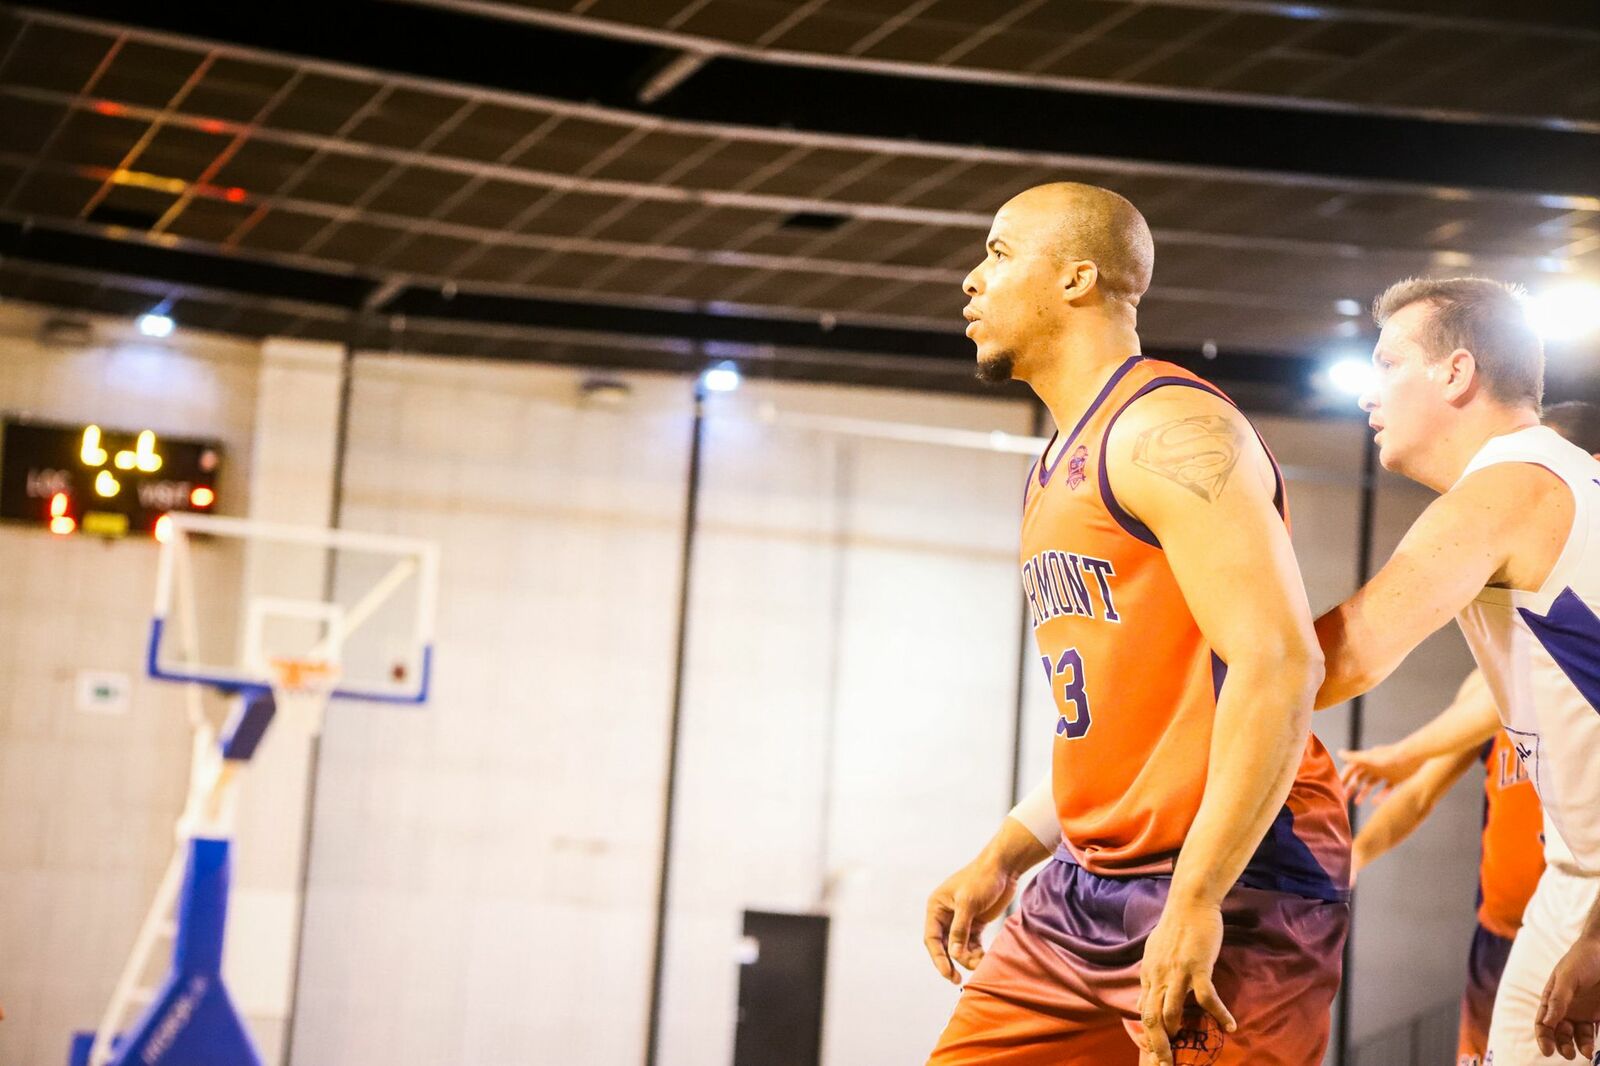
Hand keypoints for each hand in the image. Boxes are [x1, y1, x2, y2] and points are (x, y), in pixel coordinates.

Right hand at [923, 853, 1017, 985]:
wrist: (1004, 867)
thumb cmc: (982, 879)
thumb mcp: (968, 903)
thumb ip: (960, 930)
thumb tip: (954, 954)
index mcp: (936, 907)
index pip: (932, 938)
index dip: (938, 958)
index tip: (948, 973)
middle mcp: (945, 915)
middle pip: (944, 946)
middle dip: (952, 962)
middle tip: (958, 980)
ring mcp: (961, 920)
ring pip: (959, 947)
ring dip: (968, 958)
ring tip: (980, 963)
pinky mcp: (976, 923)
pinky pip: (972, 944)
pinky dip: (977, 953)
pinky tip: (984, 958)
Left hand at [1137, 900, 1235, 1065]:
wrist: (1189, 903)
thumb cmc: (1175, 926)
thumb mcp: (1154, 952)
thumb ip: (1150, 977)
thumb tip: (1142, 1001)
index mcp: (1149, 974)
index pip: (1143, 1012)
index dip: (1147, 1036)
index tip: (1152, 1054)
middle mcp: (1158, 976)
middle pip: (1152, 1018)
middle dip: (1157, 1045)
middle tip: (1164, 1064)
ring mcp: (1177, 973)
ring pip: (1171, 1012)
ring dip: (1176, 1036)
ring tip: (1185, 1055)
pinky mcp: (1197, 967)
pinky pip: (1207, 998)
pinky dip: (1218, 1014)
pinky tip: (1230, 1026)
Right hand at [1338, 742, 1424, 803]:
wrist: (1414, 756)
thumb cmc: (1391, 756)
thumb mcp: (1370, 758)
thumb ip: (1354, 757)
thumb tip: (1339, 753)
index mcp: (1367, 760)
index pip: (1351, 769)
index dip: (1344, 778)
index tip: (1337, 788)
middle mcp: (1375, 766)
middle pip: (1359, 778)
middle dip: (1351, 787)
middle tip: (1344, 798)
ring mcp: (1385, 773)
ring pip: (1371, 784)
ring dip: (1363, 793)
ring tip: (1356, 803)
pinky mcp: (1396, 778)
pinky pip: (1386, 789)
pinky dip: (1380, 796)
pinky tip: (1375, 802)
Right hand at [1536, 936, 1599, 1058]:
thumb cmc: (1581, 960)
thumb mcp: (1566, 977)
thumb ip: (1558, 999)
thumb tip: (1547, 1022)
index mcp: (1551, 999)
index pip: (1543, 1023)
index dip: (1543, 1037)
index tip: (1548, 1051)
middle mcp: (1565, 1009)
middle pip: (1559, 1033)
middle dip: (1562, 1045)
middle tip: (1569, 1054)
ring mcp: (1582, 1012)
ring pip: (1578, 1036)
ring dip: (1580, 1046)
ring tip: (1586, 1053)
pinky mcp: (1597, 1014)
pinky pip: (1594, 1032)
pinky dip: (1593, 1042)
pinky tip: (1594, 1047)